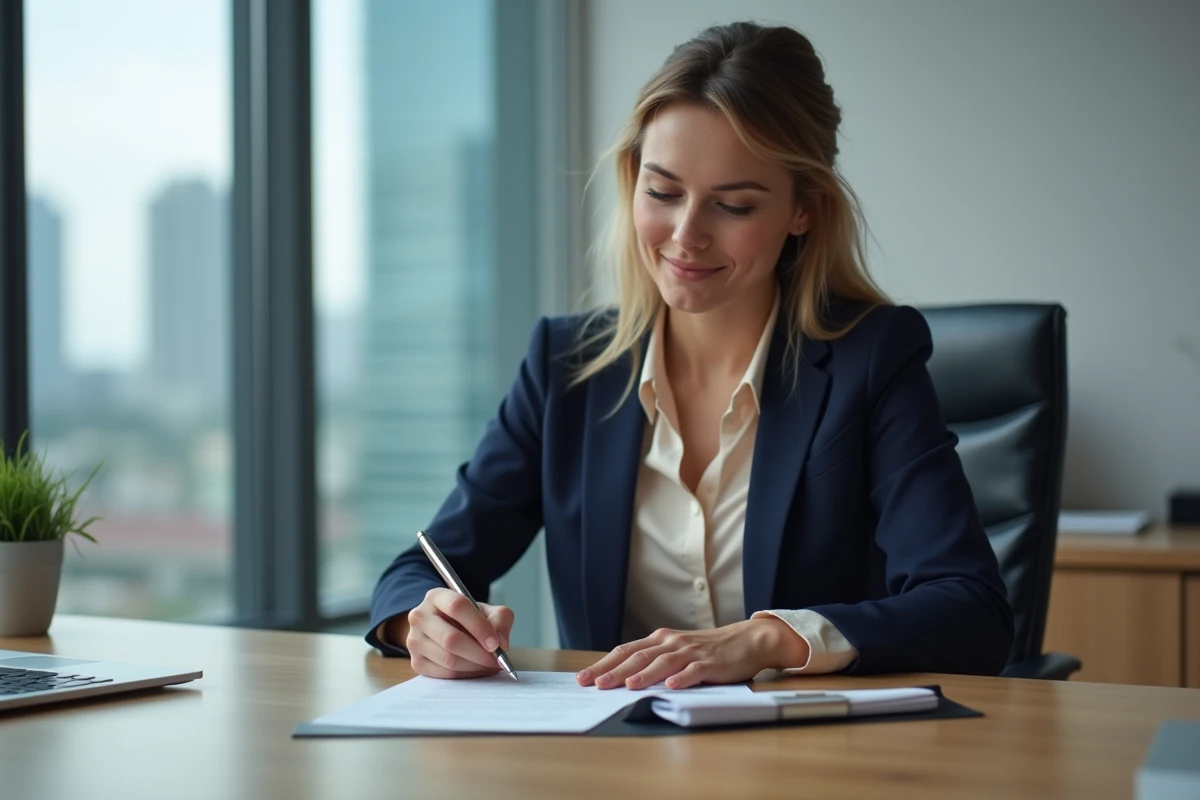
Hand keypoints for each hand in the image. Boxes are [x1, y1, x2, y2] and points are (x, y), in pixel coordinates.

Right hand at [401, 588, 514, 679]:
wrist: (446, 630)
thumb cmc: (468, 619)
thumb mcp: (487, 611)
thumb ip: (500, 620)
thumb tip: (501, 643)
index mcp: (436, 596)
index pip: (457, 606)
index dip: (479, 626)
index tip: (496, 643)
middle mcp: (420, 616)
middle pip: (450, 638)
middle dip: (479, 653)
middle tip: (497, 660)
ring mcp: (414, 640)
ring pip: (448, 659)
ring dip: (475, 666)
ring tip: (490, 665)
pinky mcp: (416, 662)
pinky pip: (444, 674)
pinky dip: (466, 675)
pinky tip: (477, 670)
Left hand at [575, 618, 808, 689]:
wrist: (748, 640)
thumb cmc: (709, 650)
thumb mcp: (678, 652)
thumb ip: (655, 662)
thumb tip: (622, 679)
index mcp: (660, 640)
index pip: (625, 651)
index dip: (603, 664)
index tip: (583, 678)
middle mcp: (671, 642)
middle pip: (637, 656)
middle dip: (614, 671)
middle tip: (594, 684)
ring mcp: (690, 652)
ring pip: (662, 663)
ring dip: (644, 674)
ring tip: (627, 686)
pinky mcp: (710, 663)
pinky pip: (693, 671)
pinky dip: (681, 679)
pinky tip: (670, 687)